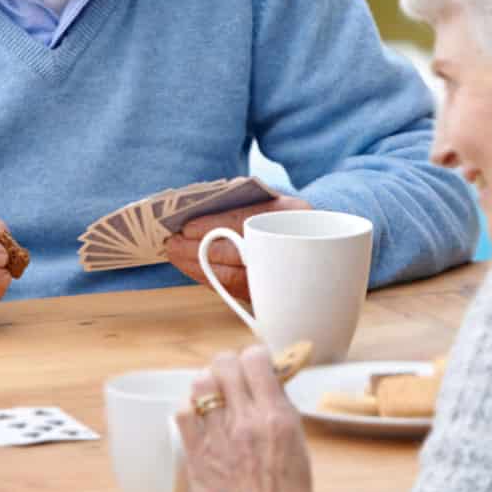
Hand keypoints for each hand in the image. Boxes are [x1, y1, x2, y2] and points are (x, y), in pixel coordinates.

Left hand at [163, 195, 310, 300]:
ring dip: (198, 267)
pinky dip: (209, 279)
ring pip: (233, 277)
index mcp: (291, 214)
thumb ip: (240, 197)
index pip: (244, 222)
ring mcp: (284, 275)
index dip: (212, 225)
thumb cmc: (283, 214)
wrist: (320, 242)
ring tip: (175, 255)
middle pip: (236, 253)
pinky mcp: (274, 294)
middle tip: (172, 245)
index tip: (187, 228)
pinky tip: (192, 268)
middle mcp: (292, 246)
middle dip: (198, 250)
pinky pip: (235, 290)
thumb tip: (201, 202)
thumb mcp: (269, 198)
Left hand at [175, 346, 315, 491]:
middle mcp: (246, 421)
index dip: (254, 357)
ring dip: (207, 384)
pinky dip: (190, 408)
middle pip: (225, 364)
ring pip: (201, 382)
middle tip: (232, 378)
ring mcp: (217, 436)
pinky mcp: (195, 453)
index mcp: (276, 417)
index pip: (256, 360)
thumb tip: (269, 382)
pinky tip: (198, 417)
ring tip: (213, 395)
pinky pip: (183, 412)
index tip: (254, 363)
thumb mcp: (297, 445)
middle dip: (228, 366)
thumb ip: (280, 410)